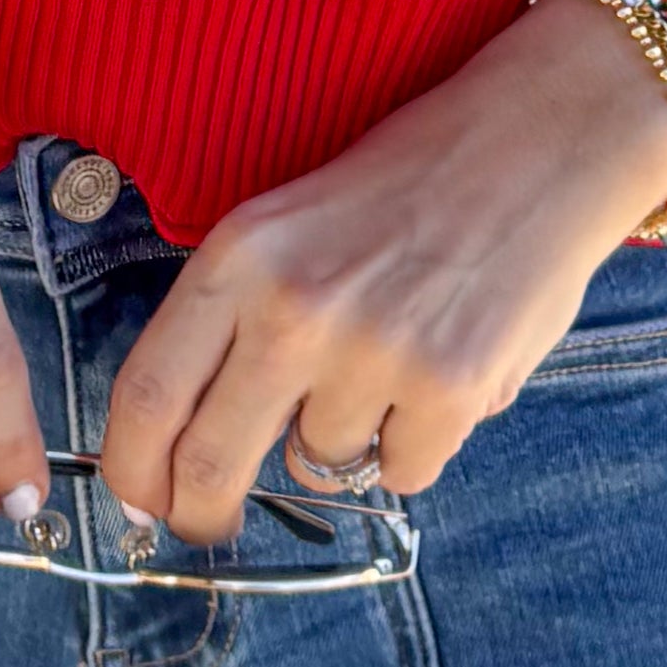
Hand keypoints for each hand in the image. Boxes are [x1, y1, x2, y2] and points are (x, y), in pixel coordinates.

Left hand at [95, 0, 666, 542]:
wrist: (536, 143)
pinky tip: (436, 371)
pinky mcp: (452, 391)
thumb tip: (179, 443)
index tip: (136, 500)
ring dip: (339, 441)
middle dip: (203, 513)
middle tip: (211, 522)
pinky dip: (413, 443)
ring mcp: (376, 354)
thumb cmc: (405, 186)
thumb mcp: (286, 224)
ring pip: (316, 465)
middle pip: (208, 462)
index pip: (148, 391)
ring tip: (385, 358)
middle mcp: (296, 308)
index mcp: (241, 255)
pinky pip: (400, 472)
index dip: (130, 467)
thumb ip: (231, 321)